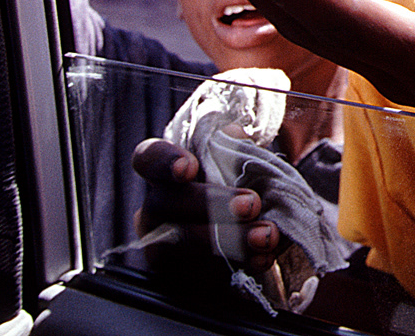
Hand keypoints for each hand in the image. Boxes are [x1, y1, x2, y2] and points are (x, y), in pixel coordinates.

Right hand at [131, 136, 281, 271]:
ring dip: (230, 240)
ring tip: (266, 236)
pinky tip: (262, 259)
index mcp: (165, 174)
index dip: (164, 162)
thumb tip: (234, 136)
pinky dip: (237, 266)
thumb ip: (234, 149)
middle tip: (250, 205)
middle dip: (212, 205)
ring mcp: (162, 246)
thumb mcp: (238, 164)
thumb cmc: (237, 189)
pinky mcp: (179, 279)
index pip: (149, 159)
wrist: (246, 237)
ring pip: (183, 244)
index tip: (188, 167)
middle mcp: (156, 208)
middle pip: (169, 203)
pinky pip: (200, 275)